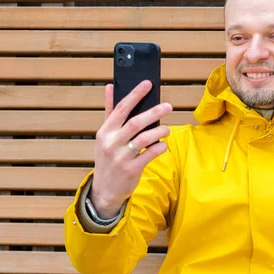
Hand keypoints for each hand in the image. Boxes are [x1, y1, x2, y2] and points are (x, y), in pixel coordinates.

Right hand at [90, 80, 172, 218]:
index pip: (121, 108)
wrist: (105, 189)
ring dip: (159, 131)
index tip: (147, 83)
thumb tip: (111, 87)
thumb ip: (110, 111)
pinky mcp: (132, 169)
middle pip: (135, 122)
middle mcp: (112, 143)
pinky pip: (150, 154)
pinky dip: (159, 147)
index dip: (135, 94)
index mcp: (105, 132)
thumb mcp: (105, 136)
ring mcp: (121, 157)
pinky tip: (163, 145)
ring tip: (167, 129)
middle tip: (168, 106)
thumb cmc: (108, 158)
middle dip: (154, 112)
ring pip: (144, 139)